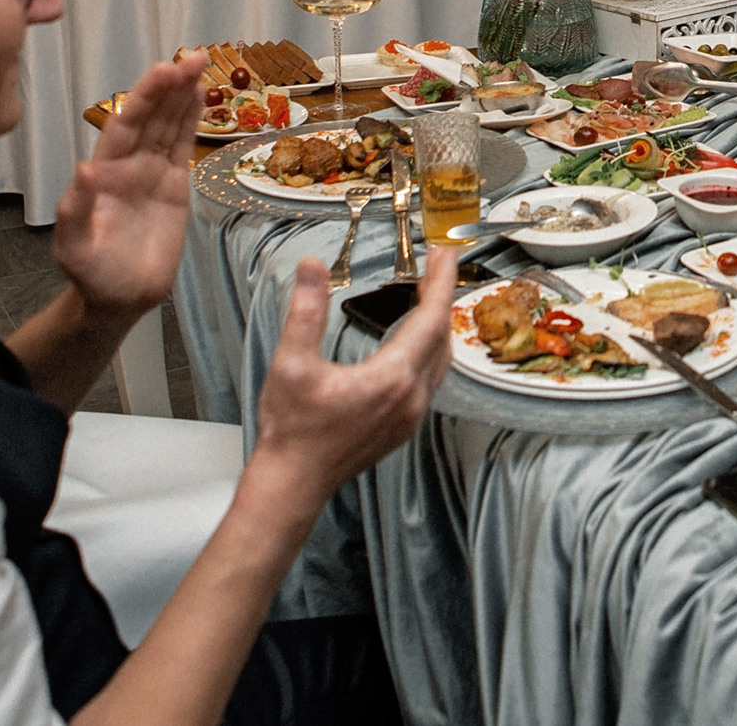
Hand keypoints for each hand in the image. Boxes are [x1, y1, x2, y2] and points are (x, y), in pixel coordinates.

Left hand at [49, 50, 206, 316]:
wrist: (119, 300)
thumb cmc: (92, 276)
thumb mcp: (74, 249)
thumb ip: (75, 211)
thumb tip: (84, 168)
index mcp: (104, 172)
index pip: (126, 124)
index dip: (145, 96)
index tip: (165, 71)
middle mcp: (128, 165)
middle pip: (151, 116)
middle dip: (169, 85)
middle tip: (193, 57)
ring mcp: (151, 173)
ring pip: (168, 125)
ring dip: (183, 95)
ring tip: (200, 64)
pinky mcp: (174, 187)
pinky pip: (182, 146)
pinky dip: (191, 120)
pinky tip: (200, 97)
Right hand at [252, 252, 457, 499]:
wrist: (293, 481)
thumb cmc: (292, 430)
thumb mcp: (291, 363)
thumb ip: (305, 311)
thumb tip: (312, 267)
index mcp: (391, 379)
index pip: (430, 319)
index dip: (440, 283)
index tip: (444, 255)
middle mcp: (410, 398)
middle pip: (441, 337)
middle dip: (442, 296)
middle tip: (437, 265)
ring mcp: (410, 415)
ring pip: (440, 360)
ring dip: (438, 324)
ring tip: (429, 294)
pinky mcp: (404, 425)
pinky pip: (430, 379)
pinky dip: (429, 349)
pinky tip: (416, 339)